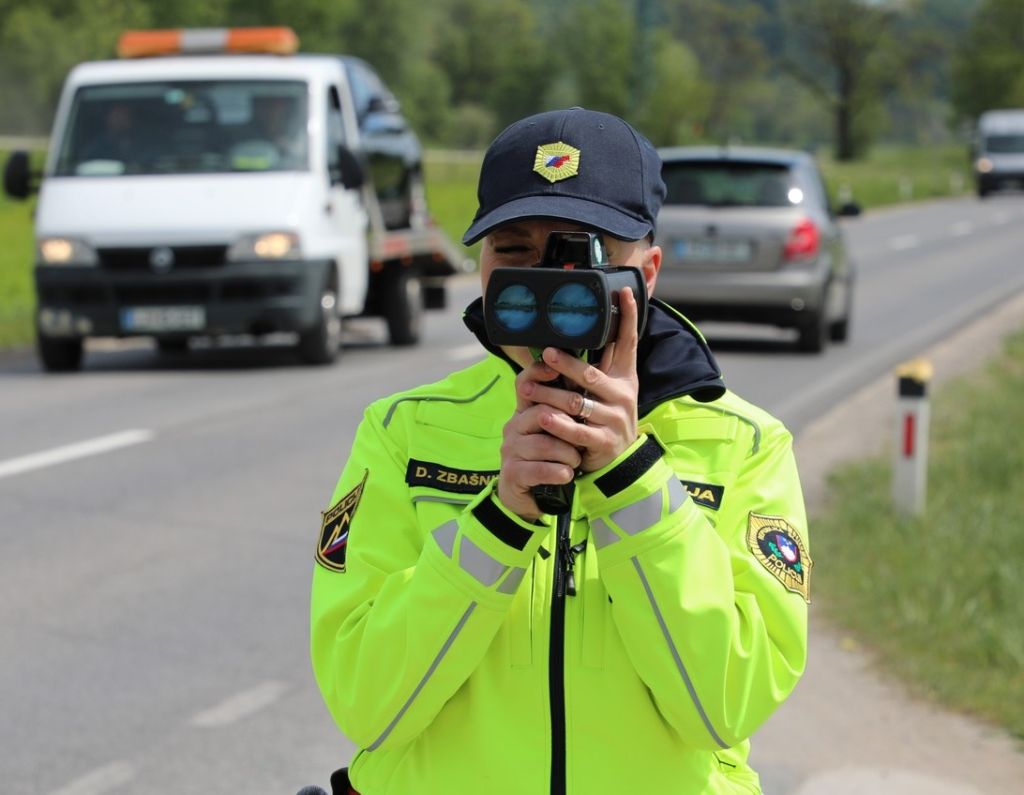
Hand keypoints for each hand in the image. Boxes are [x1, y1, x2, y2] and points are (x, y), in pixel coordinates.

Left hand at [497, 287, 640, 518]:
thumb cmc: (604, 413)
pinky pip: (578, 431)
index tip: (625, 292)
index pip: (628, 341)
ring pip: (578, 403)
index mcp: (623, 376)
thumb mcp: (606, 388)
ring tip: (530, 389)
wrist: (619, 457)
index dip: (629, 317)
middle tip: (546, 353)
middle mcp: (622, 394)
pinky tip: (543, 418)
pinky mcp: (605, 441)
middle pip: (592, 376)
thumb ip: (596, 363)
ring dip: (551, 395)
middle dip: (568, 364)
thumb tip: (578, 329)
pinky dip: (559, 425)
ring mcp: (615, 419)